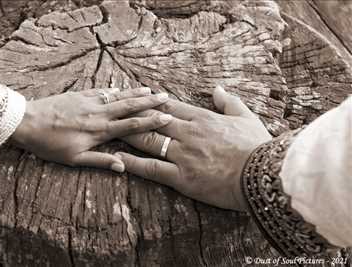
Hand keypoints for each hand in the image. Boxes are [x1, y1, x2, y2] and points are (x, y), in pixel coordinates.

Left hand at [11, 87, 171, 171]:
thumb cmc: (49, 144)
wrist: (27, 122)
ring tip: (150, 90)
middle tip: (165, 96)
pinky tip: (121, 88)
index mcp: (99, 131)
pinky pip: (101, 91)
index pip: (131, 124)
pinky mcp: (79, 95)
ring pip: (117, 96)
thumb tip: (123, 166)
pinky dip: (114, 90)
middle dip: (149, 102)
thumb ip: (100, 161)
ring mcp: (89, 102)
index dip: (150, 120)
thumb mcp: (74, 159)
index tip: (167, 116)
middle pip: (128, 106)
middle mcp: (98, 113)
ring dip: (134, 93)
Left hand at [116, 85, 271, 210]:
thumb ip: (229, 102)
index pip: (169, 106)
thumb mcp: (247, 118)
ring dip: (127, 134)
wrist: (264, 175)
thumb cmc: (257, 146)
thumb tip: (217, 89)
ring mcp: (182, 154)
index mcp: (202, 118)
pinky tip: (116, 158)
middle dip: (132, 115)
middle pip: (152, 120)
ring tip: (109, 131)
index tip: (136, 97)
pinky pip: (151, 168)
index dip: (150, 101)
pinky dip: (132, 162)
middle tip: (114, 111)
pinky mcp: (181, 177)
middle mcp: (187, 133)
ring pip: (147, 140)